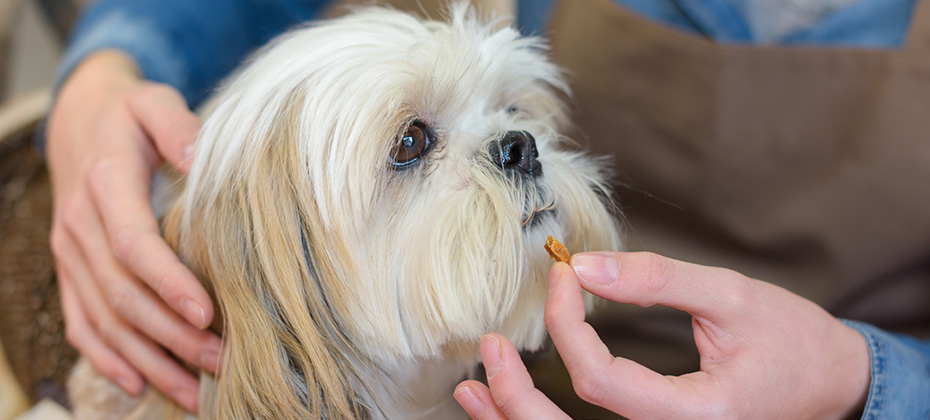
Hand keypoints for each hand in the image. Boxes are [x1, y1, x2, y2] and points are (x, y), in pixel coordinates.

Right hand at [46, 51, 220, 411]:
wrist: (80, 124)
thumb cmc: (129, 116)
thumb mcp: (152, 101)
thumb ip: (175, 122)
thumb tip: (199, 155)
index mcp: (105, 186)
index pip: (133, 244)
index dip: (168, 282)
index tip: (207, 313)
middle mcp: (80, 227)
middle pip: (123, 294)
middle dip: (171, 335)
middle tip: (220, 362)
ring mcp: (70, 254)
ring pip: (104, 319)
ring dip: (149, 359)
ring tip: (195, 392)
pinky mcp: (70, 272)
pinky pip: (81, 324)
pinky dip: (108, 359)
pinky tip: (140, 384)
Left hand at [455, 252, 870, 419]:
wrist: (832, 384)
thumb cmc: (794, 342)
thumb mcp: (731, 297)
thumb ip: (657, 281)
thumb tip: (585, 266)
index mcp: (697, 415)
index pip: (602, 380)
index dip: (567, 327)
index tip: (562, 277)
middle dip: (518, 394)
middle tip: (491, 347)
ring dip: (516, 416)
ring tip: (473, 387)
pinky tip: (509, 402)